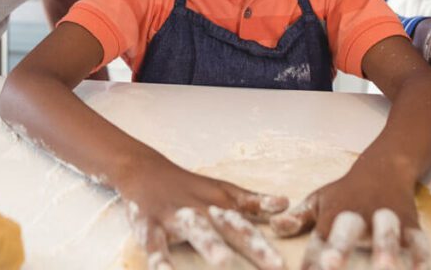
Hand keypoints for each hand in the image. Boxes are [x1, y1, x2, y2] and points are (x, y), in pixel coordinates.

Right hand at [121, 160, 288, 268]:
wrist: (144, 170)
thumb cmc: (188, 187)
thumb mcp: (222, 191)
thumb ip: (252, 201)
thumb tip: (286, 203)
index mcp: (220, 205)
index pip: (247, 226)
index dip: (265, 245)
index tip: (283, 266)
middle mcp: (201, 209)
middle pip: (230, 228)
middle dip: (252, 247)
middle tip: (275, 266)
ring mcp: (174, 215)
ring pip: (195, 229)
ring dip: (210, 245)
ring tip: (224, 261)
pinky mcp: (148, 223)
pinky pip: (153, 243)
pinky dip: (158, 259)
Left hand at [270, 156, 428, 268]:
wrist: (384, 167)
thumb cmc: (346, 192)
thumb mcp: (319, 201)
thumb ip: (298, 218)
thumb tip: (274, 227)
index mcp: (333, 214)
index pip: (319, 240)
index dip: (312, 259)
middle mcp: (358, 216)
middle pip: (349, 230)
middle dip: (341, 249)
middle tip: (331, 266)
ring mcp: (385, 219)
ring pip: (386, 233)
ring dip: (384, 249)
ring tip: (384, 269)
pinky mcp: (410, 225)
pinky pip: (418, 240)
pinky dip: (421, 257)